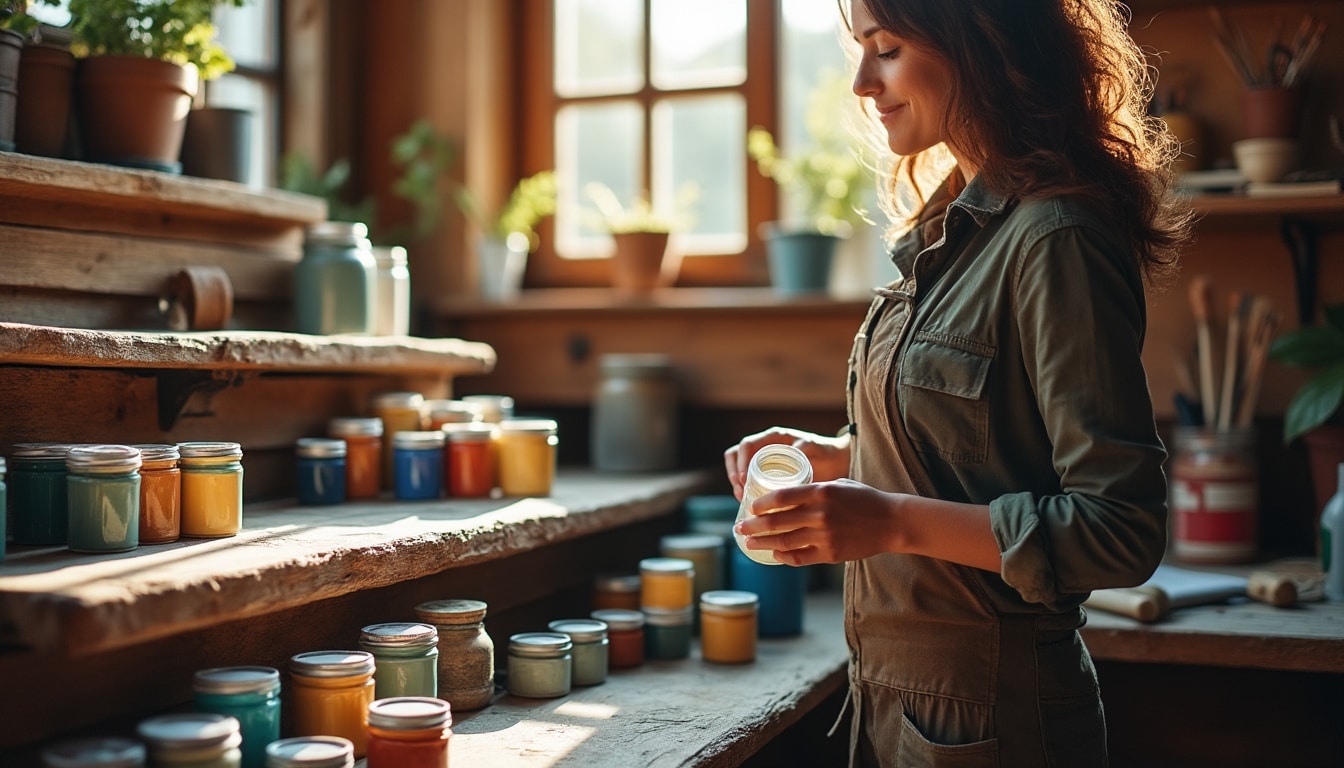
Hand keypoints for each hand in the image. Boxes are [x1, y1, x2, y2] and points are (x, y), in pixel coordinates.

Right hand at [723, 427, 850, 499]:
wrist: (836, 464)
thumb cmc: (826, 452)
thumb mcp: (816, 447)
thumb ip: (807, 446)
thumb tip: (797, 448)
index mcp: (772, 438)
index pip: (746, 445)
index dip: (741, 461)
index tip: (744, 479)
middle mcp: (764, 448)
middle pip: (735, 457)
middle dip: (734, 475)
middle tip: (742, 493)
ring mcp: (764, 463)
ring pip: (738, 470)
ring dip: (736, 485)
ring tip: (744, 500)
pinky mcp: (766, 477)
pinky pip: (749, 482)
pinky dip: (746, 492)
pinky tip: (752, 506)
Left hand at [734, 479, 901, 564]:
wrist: (892, 522)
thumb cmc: (864, 499)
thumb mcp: (838, 484)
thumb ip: (813, 490)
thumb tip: (785, 495)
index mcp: (821, 492)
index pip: (782, 497)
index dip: (761, 503)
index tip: (750, 507)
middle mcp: (820, 514)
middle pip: (777, 521)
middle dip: (753, 525)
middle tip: (739, 527)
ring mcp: (825, 535)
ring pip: (784, 541)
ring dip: (762, 543)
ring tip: (748, 542)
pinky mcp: (831, 553)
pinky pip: (800, 557)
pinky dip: (784, 557)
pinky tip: (774, 554)